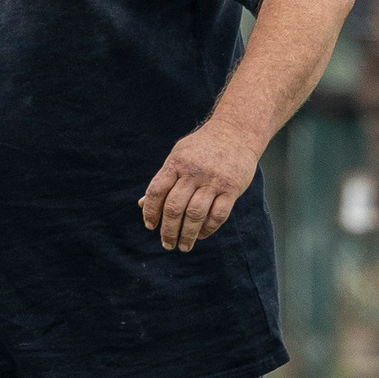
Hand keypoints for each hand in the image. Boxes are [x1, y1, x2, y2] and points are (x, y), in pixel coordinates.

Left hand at [140, 119, 260, 251]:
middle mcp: (194, 172)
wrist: (236, 131)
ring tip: (183, 246)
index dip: (150, 211)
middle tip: (166, 244)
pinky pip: (218, 215)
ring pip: (195, 214)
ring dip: (187, 235)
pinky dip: (208, 229)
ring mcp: (214, 180)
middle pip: (175, 207)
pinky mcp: (232, 188)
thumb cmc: (202, 147)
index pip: (157, 191)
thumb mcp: (178, 157)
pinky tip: (201, 235)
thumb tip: (142, 204)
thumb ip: (163, 180)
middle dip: (168, 230)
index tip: (150, 226)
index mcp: (176, 163)